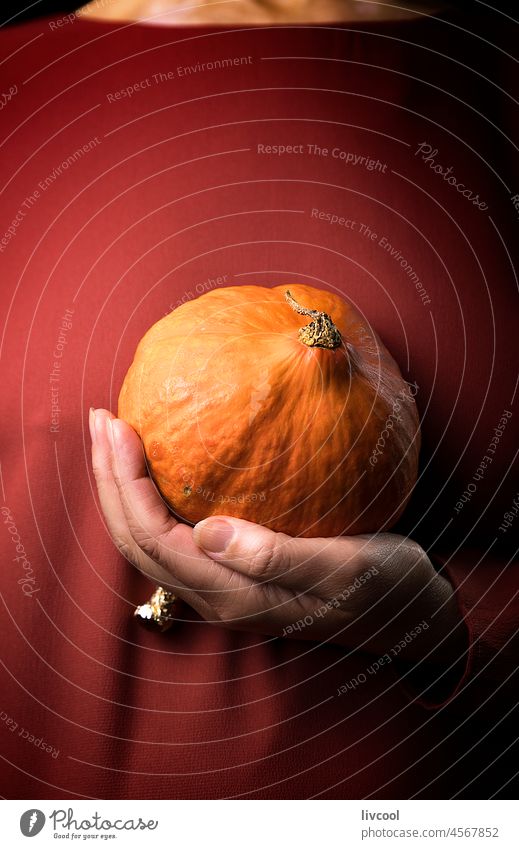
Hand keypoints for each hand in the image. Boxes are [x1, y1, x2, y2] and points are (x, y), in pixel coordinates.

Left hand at [90, 408, 465, 663]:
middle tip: (100, 419)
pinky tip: (160, 467)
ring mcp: (226, 589)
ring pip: (150, 541)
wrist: (414, 614)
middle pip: (137, 541)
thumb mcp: (345, 568)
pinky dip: (154, 498)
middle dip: (109, 481)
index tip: (120, 426)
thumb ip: (277, 558)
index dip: (127, 484)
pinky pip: (176, 536)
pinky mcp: (239, 575)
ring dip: (124, 489)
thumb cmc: (387, 587)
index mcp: (235, 597)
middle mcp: (218, 598)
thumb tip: (207, 532)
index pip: (155, 538)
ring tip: (115, 437)